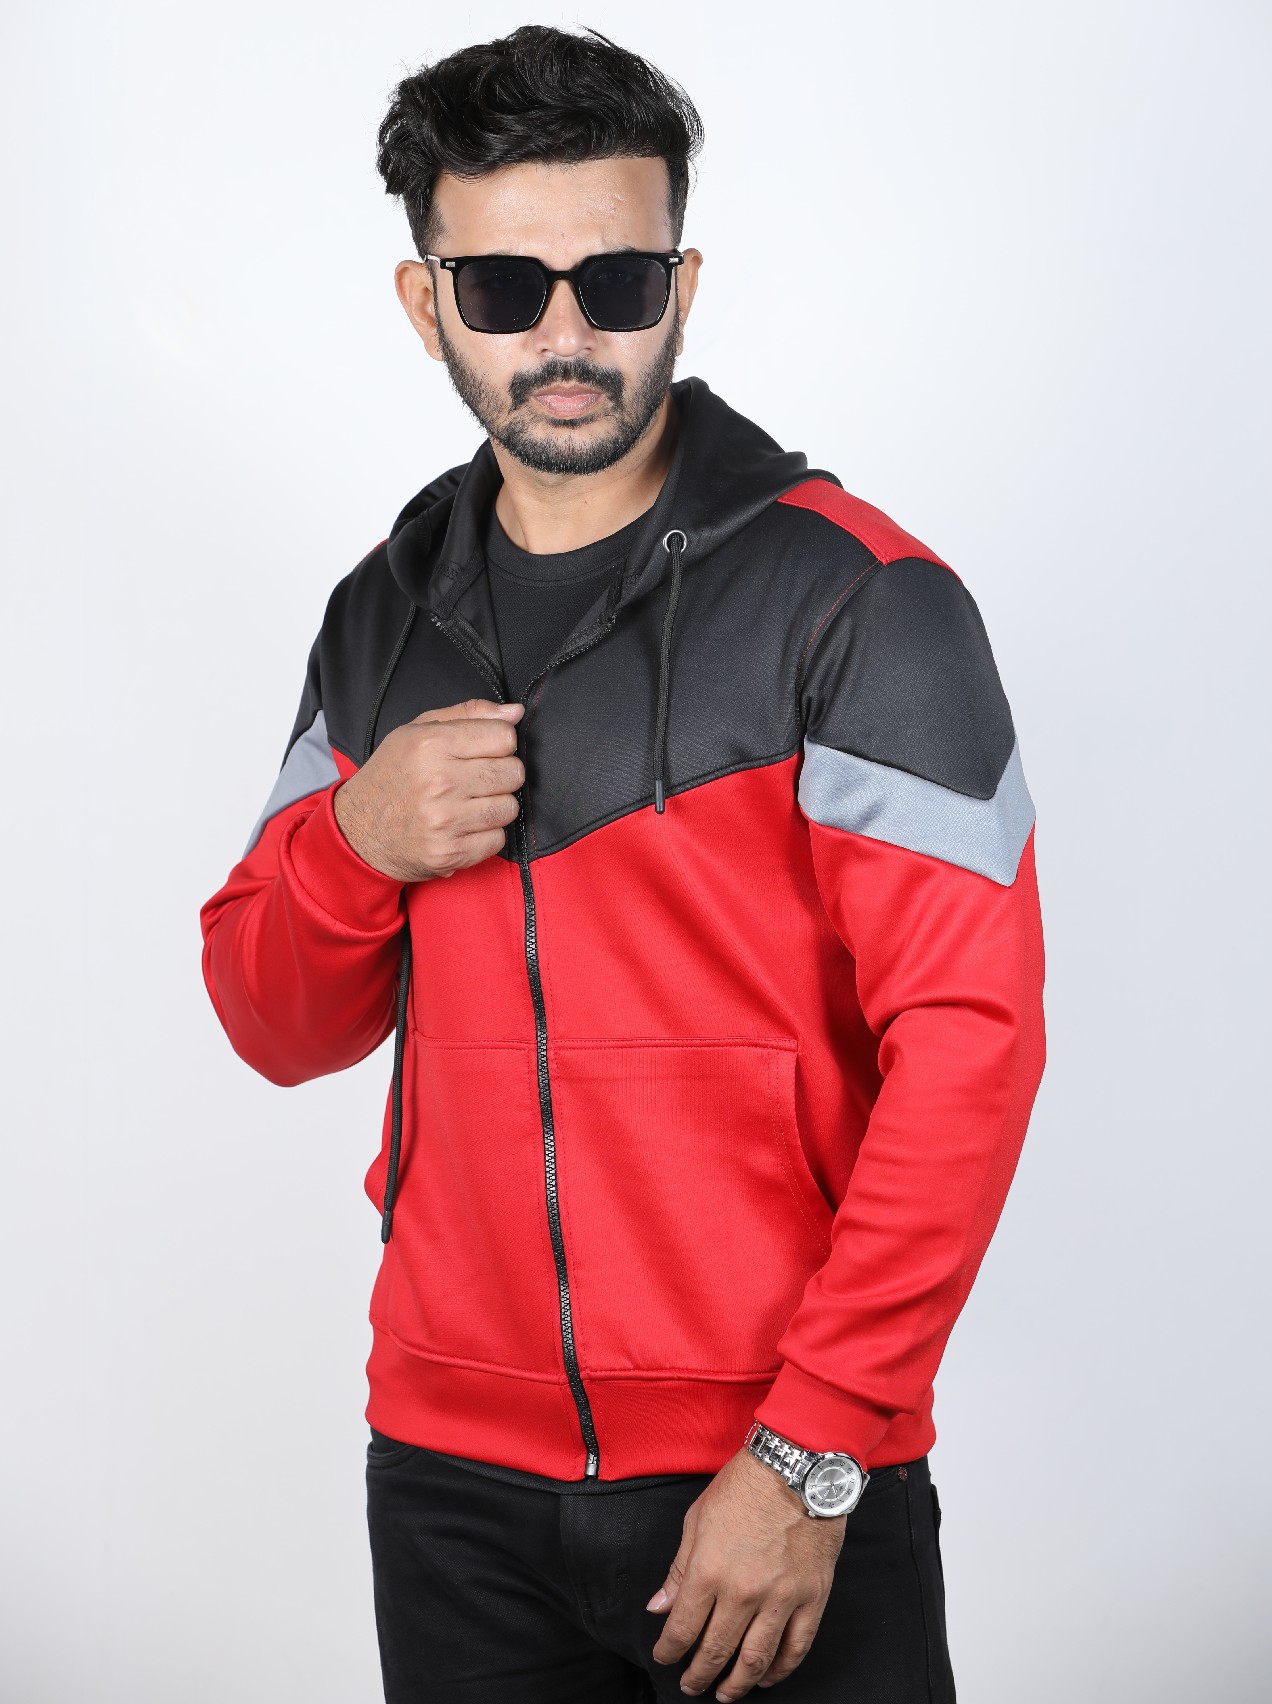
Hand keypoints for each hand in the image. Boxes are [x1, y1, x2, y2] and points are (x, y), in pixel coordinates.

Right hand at [332, 698, 525, 881]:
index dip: (499, 743)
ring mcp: (446, 820)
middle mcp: (440, 781)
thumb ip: (469, 714)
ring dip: (495, 806)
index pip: (504, 737)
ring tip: (468, 804)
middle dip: (501, 774)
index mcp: (431, 744)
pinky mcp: (450, 852)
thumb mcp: (417, 731)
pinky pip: (498, 840)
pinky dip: (485, 835)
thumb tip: (515, 712)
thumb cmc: (391, 776)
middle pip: (513, 773)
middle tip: (475, 779)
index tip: (484, 751)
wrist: (356, 830)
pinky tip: (463, 827)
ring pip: (509, 808)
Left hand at [646, 1446, 845, 1698]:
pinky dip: (780, 1669)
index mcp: (709, 1570)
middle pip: (716, 1651)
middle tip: (691, 1686)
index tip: (665, 1659)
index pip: (682, 1628)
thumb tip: (659, 1606)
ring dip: (737, 1684)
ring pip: (756, 1660)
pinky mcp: (812, 1597)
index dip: (670, 1651)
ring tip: (725, 1694)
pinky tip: (766, 1676)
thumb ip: (679, 1568)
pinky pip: (796, 1647)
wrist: (798, 1466)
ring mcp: (781, 1598)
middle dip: (698, 1675)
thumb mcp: (698, 1519)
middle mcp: (743, 1592)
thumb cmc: (744, 1486)